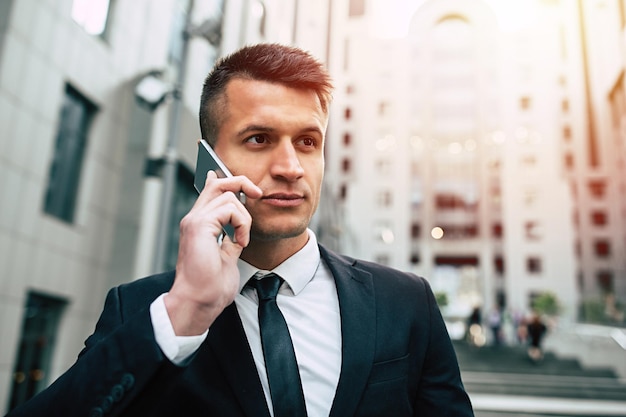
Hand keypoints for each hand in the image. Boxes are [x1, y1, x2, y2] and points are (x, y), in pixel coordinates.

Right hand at [164, 171, 261, 334]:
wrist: (199, 301)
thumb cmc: (210, 287)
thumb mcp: (226, 256)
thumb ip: (230, 239)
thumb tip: (238, 230)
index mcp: (199, 226)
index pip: (210, 192)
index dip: (227, 181)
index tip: (246, 186)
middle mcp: (194, 219)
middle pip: (218, 183)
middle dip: (241, 182)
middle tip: (258, 194)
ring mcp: (195, 221)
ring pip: (228, 195)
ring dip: (244, 217)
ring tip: (243, 239)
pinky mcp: (200, 226)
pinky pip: (229, 209)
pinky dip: (242, 224)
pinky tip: (240, 242)